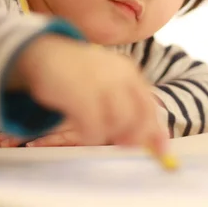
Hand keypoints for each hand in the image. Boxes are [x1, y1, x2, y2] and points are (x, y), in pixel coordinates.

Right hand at [3, 35, 167, 153]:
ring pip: (119, 124)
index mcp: (129, 72)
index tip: (161, 152)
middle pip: (138, 117)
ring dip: (109, 135)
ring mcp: (99, 84)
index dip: (156, 131)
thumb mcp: (111, 84)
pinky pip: (95, 128)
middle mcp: (118, 76)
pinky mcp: (79, 95)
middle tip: (121, 143)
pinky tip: (84, 131)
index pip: (150, 105)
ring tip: (94, 128)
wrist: (46, 55)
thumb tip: (156, 142)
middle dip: (134, 137)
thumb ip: (132, 107)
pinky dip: (91, 136)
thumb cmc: (82, 76)